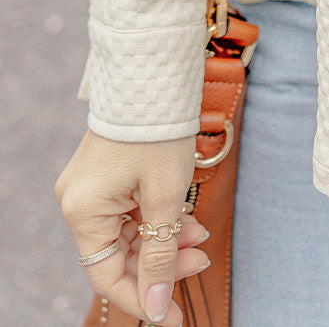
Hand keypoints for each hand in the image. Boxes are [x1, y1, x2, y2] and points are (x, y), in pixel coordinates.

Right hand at [55, 127, 209, 324]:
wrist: (154, 74)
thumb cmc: (158, 131)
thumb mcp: (166, 197)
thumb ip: (159, 256)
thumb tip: (154, 308)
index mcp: (83, 211)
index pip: (108, 275)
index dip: (143, 297)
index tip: (172, 316)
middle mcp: (78, 202)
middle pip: (120, 254)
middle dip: (163, 261)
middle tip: (201, 259)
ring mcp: (90, 188)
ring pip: (128, 233)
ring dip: (165, 238)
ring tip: (200, 233)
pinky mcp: (106, 175)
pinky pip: (129, 211)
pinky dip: (157, 218)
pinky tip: (185, 217)